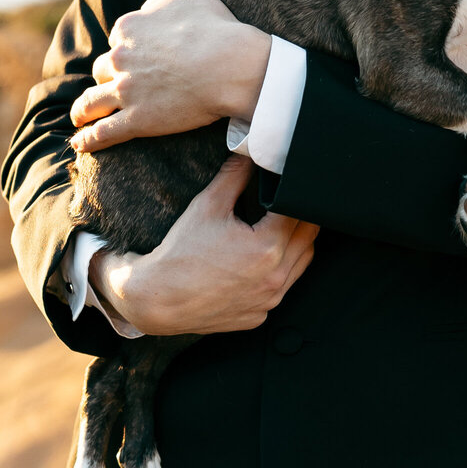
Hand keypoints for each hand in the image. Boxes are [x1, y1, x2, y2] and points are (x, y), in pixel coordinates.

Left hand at [70, 0, 271, 152]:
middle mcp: (120, 58)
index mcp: (128, 28)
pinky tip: (79, 145)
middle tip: (116, 84)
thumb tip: (150, 9)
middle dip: (107, 76)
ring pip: (92, 101)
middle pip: (103, 69)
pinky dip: (88, 139)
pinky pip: (103, 133)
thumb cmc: (215, 27)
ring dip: (83, 109)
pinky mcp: (136, 120)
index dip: (130, 47)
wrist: (229, 64)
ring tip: (80, 115)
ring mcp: (125, 91)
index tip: (141, 56)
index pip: (120, 38)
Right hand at [92, 158, 317, 333]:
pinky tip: (261, 260)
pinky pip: (281, 288)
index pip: (299, 212)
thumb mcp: (208, 205)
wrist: (157, 298)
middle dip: (302, 217)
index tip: (289, 185)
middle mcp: (276, 278)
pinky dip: (278, 272)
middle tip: (288, 202)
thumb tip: (250, 152)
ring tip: (279, 227)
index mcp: (268, 248)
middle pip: (309, 237)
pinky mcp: (260, 315)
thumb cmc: (180, 252)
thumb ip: (235, 175)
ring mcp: (269, 300)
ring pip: (301, 264)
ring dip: (296, 244)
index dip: (294, 195)